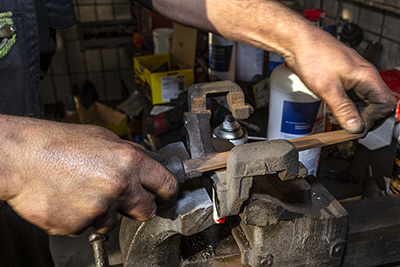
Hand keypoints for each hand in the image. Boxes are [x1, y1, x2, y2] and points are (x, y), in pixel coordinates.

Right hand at [2, 116, 177, 234]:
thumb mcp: (104, 138)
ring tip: (82, 191)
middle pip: (147, 210)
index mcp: (129, 162)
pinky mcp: (78, 225)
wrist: (21, 157)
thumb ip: (129, 156)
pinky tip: (69, 199)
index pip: (166, 184)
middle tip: (125, 198)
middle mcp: (118, 187)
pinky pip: (87, 226)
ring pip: (113, 220)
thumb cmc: (58, 143)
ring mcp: (98, 209)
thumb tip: (146, 166)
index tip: (166, 196)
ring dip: (103, 210)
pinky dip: (81, 216)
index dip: (168, 192)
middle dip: (139, 207)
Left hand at [286, 30, 396, 133]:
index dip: (373, 120)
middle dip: (364, 119)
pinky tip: (333, 112)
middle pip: (376, 105)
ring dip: (353, 114)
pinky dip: (344, 107)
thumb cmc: (313, 56)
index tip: (357, 128)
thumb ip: (344, 110)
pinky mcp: (342, 79)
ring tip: (339, 122)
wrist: (297, 42)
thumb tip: (356, 128)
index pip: (385, 105)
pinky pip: (350, 97)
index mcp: (368, 77)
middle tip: (348, 128)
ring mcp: (353, 78)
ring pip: (362, 102)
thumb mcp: (328, 88)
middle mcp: (364, 77)